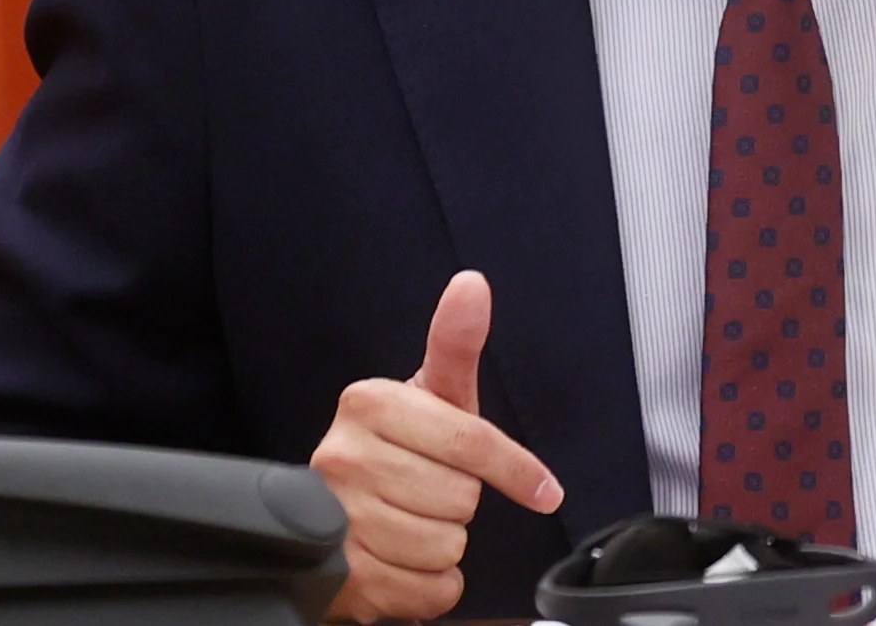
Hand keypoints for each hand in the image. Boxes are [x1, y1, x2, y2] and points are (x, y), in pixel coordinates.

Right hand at [312, 271, 563, 621]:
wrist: (331, 514)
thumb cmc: (398, 448)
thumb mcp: (431, 395)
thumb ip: (455, 344)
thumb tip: (472, 285)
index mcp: (368, 404)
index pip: (471, 442)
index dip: (516, 470)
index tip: (544, 491)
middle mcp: (340, 457)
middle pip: (460, 498)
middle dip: (459, 501)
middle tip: (430, 490)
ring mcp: (332, 518)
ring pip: (444, 546)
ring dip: (444, 545)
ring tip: (413, 522)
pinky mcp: (338, 576)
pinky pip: (427, 590)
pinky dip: (431, 586)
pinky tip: (405, 560)